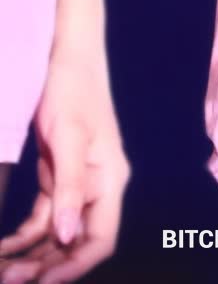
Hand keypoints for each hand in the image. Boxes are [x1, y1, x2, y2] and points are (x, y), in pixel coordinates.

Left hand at [0, 38, 129, 281]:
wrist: (66, 55)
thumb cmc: (72, 88)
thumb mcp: (67, 135)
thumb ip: (71, 186)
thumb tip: (69, 236)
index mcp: (110, 179)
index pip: (100, 238)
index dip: (75, 266)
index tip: (43, 282)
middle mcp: (97, 187)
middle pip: (77, 242)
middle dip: (47, 265)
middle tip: (9, 279)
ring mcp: (77, 184)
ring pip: (57, 235)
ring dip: (33, 255)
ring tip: (3, 269)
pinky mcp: (58, 178)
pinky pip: (43, 219)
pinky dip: (24, 237)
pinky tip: (3, 249)